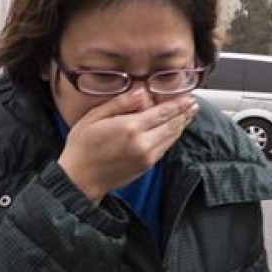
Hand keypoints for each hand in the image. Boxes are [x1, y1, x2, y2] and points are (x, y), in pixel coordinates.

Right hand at [59, 89, 197, 203]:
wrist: (79, 179)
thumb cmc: (81, 148)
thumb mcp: (93, 118)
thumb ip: (119, 103)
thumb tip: (141, 92)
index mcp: (130, 127)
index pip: (163, 112)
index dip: (178, 103)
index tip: (187, 96)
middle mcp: (143, 142)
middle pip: (172, 124)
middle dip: (184, 113)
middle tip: (192, 103)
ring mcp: (147, 156)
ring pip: (172, 137)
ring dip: (181, 124)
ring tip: (187, 114)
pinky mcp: (146, 166)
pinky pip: (165, 148)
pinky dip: (172, 137)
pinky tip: (172, 130)